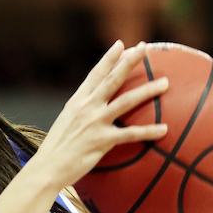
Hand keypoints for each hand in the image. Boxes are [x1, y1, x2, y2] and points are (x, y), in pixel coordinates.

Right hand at [32, 41, 169, 190]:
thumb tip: (93, 110)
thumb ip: (80, 113)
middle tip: (145, 47)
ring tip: (165, 83)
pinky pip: (131, 134)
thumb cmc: (56, 150)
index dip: (109, 58)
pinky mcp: (102, 140)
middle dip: (130, 61)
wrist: (47, 167)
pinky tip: (164, 130)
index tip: (121, 44)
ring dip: (148, 90)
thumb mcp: (65, 123)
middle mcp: (87, 107)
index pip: (95, 74)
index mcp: (77, 101)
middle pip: (113, 79)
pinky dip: (149, 131)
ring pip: (127, 101)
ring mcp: (95, 122)